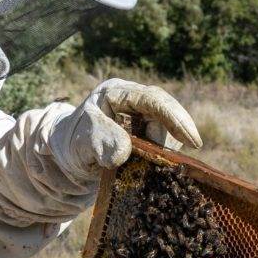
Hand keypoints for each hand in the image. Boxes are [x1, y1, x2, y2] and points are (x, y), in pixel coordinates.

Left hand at [50, 78, 200, 187]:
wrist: (67, 157)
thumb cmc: (72, 145)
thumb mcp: (81, 142)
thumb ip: (100, 142)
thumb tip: (124, 151)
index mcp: (116, 93)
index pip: (151, 99)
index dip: (174, 117)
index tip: (190, 138)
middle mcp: (132, 98)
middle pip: (166, 110)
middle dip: (177, 131)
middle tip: (181, 154)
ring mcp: (140, 113)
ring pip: (167, 126)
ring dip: (165, 147)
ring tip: (148, 164)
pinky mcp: (145, 128)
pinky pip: (164, 138)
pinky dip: (163, 153)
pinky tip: (154, 165)